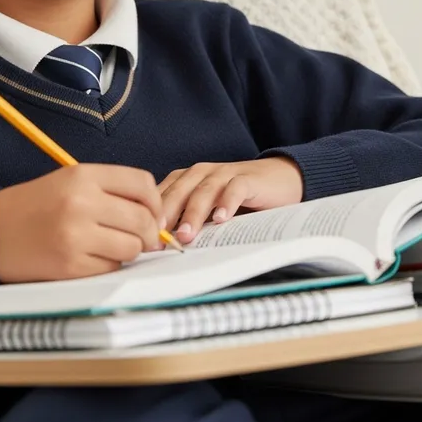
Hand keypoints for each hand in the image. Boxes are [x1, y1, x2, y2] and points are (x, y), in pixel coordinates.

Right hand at [0, 164, 163, 282]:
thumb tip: (156, 215)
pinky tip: (92, 257)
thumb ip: (113, 190)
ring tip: (112, 245)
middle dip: (149, 232)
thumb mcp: (71, 180)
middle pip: (143, 219)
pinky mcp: (70, 265)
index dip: (156, 201)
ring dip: (129, 250)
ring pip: (132, 247)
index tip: (154, 212)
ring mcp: (75, 235)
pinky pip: (111, 268)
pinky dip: (108, 265)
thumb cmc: (36, 206)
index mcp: (83, 176)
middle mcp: (81, 202)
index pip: (142, 184)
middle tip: (142, 237)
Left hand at [159, 157, 303, 243]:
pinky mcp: (247, 178)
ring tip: (185, 235)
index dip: (150, 217)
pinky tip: (221, 219)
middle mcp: (201, 173)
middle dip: (166, 217)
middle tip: (157, 241)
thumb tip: (160, 248)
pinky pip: (234, 188)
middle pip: (178, 192)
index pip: (161, 196)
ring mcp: (224, 173)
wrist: (279, 178)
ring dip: (192, 214)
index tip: (142, 241)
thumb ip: (187, 221)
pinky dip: (226, 203)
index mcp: (186, 180)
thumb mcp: (208, 210)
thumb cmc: (238, 199)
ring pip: (203, 191)